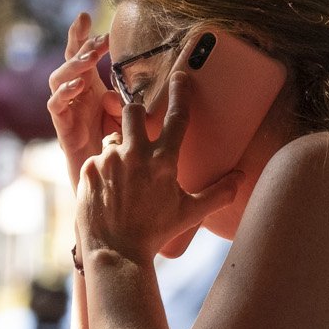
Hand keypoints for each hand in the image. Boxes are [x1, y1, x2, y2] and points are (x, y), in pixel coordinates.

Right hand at [46, 11, 123, 181]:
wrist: (107, 189)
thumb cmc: (120, 154)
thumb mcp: (131, 120)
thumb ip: (128, 103)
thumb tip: (127, 89)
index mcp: (92, 89)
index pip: (83, 56)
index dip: (84, 37)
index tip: (89, 18)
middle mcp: (76, 96)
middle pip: (68, 61)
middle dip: (78, 45)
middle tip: (97, 40)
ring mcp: (67, 111)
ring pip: (57, 79)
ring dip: (73, 67)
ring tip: (88, 60)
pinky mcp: (62, 129)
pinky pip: (56, 106)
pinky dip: (65, 93)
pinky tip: (79, 86)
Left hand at [76, 65, 242, 266]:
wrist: (116, 253)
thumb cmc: (155, 233)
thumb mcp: (189, 213)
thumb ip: (217, 193)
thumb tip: (241, 178)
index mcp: (163, 161)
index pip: (177, 117)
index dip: (180, 93)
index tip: (180, 75)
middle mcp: (135, 154)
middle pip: (133, 111)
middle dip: (135, 115)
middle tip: (139, 133)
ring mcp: (108, 160)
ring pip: (113, 136)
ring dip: (119, 148)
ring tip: (122, 176)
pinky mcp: (87, 168)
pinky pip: (96, 157)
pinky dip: (102, 169)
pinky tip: (107, 190)